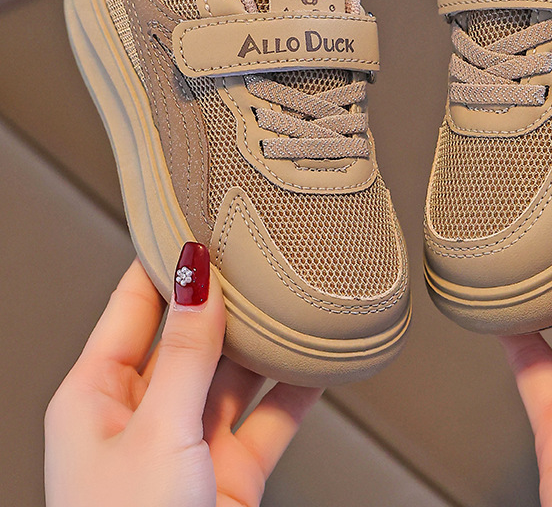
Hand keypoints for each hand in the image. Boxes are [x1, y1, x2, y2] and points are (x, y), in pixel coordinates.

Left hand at [45, 243, 320, 506]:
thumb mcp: (156, 429)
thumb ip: (185, 350)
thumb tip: (196, 274)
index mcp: (96, 393)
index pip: (134, 303)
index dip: (167, 258)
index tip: (201, 216)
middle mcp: (142, 410)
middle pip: (190, 333)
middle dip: (226, 296)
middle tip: (261, 249)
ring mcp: (188, 440)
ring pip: (233, 371)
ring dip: (266, 341)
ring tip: (297, 296)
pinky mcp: (229, 470)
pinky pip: (268, 416)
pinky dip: (296, 390)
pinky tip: (320, 361)